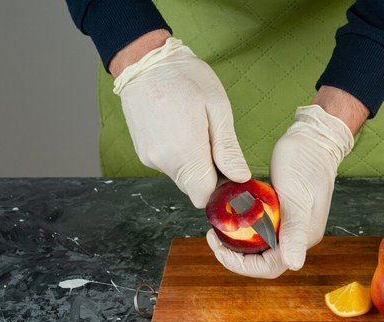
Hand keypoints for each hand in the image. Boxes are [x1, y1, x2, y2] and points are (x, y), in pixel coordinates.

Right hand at [112, 36, 249, 207]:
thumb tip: (240, 178)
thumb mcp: (218, 108)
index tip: (231, 173)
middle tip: (217, 145)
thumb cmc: (185, 78)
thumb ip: (228, 149)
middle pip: (194, 189)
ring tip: (199, 132)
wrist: (145, 61)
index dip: (221, 190)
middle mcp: (163, 161)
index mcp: (184, 152)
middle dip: (210, 177)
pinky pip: (169, 166)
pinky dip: (181, 157)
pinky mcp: (143, 152)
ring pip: (182, 178)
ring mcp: (149, 158)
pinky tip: (183, 131)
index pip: (204, 196)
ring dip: (195, 165)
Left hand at [206, 104, 354, 277]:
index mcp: (303, 239)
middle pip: (262, 261)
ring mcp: (290, 226)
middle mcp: (297, 238)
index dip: (241, 264)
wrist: (313, 140)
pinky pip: (260, 230)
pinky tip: (231, 216)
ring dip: (237, 243)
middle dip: (234, 255)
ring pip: (259, 247)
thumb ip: (295, 232)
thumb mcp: (296, 197)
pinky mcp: (282, 214)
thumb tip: (295, 265)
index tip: (219, 247)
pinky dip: (243, 228)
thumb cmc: (306, 164)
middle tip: (212, 236)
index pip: (269, 267)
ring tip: (218, 228)